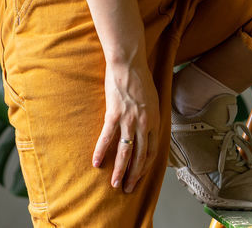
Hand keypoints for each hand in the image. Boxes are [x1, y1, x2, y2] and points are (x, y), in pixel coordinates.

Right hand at [93, 56, 159, 193]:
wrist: (129, 63)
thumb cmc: (140, 79)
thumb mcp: (153, 100)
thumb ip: (150, 117)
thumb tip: (146, 131)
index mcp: (155, 120)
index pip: (152, 151)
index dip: (145, 167)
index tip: (139, 177)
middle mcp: (144, 123)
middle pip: (140, 155)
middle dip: (134, 175)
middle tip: (127, 189)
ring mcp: (129, 119)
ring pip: (125, 151)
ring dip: (120, 170)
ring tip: (115, 184)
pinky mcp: (114, 114)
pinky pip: (107, 137)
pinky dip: (101, 151)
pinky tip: (96, 163)